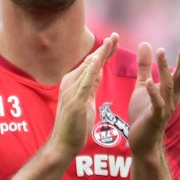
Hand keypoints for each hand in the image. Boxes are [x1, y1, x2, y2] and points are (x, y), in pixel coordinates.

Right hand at [51, 33, 118, 157]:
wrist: (63, 144)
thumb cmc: (74, 124)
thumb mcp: (86, 100)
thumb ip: (91, 85)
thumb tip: (98, 70)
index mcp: (74, 82)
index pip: (91, 63)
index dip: (103, 52)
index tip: (114, 40)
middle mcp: (70, 82)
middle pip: (90, 62)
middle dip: (104, 49)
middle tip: (116, 35)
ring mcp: (71, 91)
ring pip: (88, 69)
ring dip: (100, 55)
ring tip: (110, 43)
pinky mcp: (75, 100)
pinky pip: (85, 83)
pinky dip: (91, 71)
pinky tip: (97, 61)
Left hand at [127, 40, 179, 157]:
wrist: (143, 141)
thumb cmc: (143, 114)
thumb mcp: (143, 86)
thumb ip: (144, 66)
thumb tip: (146, 44)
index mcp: (171, 91)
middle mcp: (172, 98)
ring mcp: (164, 107)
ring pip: (168, 86)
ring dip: (165, 69)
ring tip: (161, 52)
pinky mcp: (154, 117)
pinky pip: (156, 104)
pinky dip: (153, 92)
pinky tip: (149, 82)